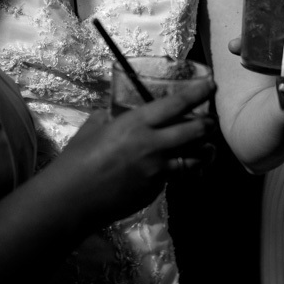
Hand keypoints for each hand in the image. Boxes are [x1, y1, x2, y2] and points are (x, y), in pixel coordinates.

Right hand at [58, 78, 216, 224]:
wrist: (72, 198)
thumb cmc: (77, 159)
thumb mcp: (93, 127)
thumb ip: (109, 117)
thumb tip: (114, 113)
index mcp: (136, 123)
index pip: (176, 104)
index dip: (198, 92)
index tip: (211, 85)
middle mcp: (153, 145)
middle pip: (195, 131)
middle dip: (208, 125)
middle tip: (210, 121)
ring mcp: (157, 171)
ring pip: (194, 158)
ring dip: (203, 152)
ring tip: (206, 149)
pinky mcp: (156, 191)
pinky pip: (175, 177)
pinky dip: (181, 171)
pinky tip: (177, 169)